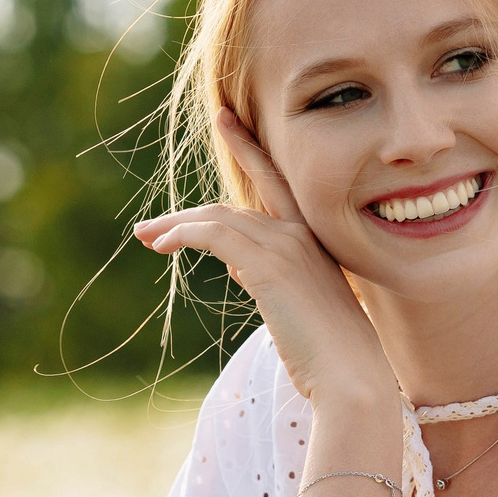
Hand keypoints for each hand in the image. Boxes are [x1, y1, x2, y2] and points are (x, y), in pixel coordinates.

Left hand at [132, 110, 397, 407]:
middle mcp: (300, 234)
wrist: (351, 375)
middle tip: (149, 227)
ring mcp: (286, 246)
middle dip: (187, 214)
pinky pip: (213, 235)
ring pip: (217, 219)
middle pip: (231, 207)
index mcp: (313, 240)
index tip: (225, 121)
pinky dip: (183, 235)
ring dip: (175, 227)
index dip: (247, 149)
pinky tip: (163, 246)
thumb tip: (240, 269)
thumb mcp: (298, 305)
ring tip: (145, 238)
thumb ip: (272, 278)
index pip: (274, 182)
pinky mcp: (268, 265)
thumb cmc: (330, 353)